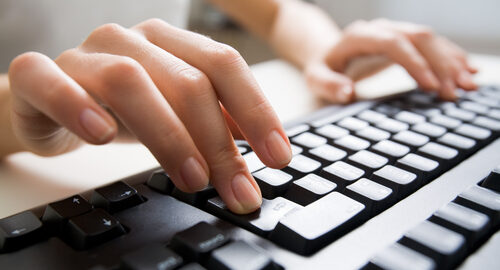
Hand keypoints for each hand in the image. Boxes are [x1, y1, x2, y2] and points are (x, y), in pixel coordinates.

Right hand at [8, 19, 291, 213]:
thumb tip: (260, 141)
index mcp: (170, 44)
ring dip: (167, 134)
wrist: (48, 103)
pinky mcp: (38, 76)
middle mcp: (131, 40)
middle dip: (218, 141)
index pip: (224, 65)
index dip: (256, 110)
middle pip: (186, 80)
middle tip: (235, 187)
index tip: (279, 157)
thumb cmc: (119, 108)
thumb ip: (216, 121)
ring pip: (129, 79)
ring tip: (191, 179)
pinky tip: (101, 135)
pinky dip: (78, 106)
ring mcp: (84, 55)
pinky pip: (53, 82)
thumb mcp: (175, 115)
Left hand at [304, 18, 476, 102]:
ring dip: (451, 61)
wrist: (327, 52)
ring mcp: (394, 32)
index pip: (393, 43)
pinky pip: (432, 44)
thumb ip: (329, 85)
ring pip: (430, 40)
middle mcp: (381, 29)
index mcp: (359, 36)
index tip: (431, 87)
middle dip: (440, 65)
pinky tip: (467, 70)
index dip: (415, 63)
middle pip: (418, 38)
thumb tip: (347, 92)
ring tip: (468, 86)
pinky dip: (451, 57)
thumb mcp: (316, 78)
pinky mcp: (404, 40)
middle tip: (454, 93)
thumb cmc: (323, 67)